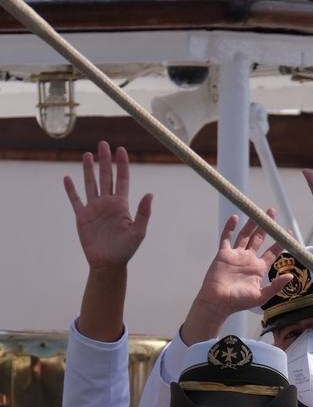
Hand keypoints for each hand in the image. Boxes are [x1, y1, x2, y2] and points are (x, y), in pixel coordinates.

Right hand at [63, 141, 152, 270]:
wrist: (108, 263)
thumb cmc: (126, 249)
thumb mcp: (138, 231)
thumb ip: (143, 212)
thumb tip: (150, 194)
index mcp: (122, 205)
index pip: (123, 179)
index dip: (122, 165)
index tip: (121, 149)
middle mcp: (108, 203)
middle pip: (106, 177)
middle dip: (105, 161)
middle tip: (103, 144)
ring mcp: (94, 208)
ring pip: (91, 184)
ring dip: (89, 170)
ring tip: (88, 155)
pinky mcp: (82, 216)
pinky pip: (75, 200)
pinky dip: (71, 189)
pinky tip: (68, 178)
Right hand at [181, 212, 292, 343]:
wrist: (217, 303)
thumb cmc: (238, 302)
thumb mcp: (261, 296)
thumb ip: (276, 286)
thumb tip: (291, 276)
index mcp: (259, 268)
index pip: (272, 251)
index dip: (281, 242)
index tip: (288, 232)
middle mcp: (249, 259)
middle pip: (259, 238)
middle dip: (266, 226)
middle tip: (272, 212)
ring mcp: (236, 255)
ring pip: (245, 235)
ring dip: (251, 224)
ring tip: (258, 211)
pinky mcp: (223, 254)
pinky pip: (226, 238)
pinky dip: (230, 228)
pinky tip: (235, 218)